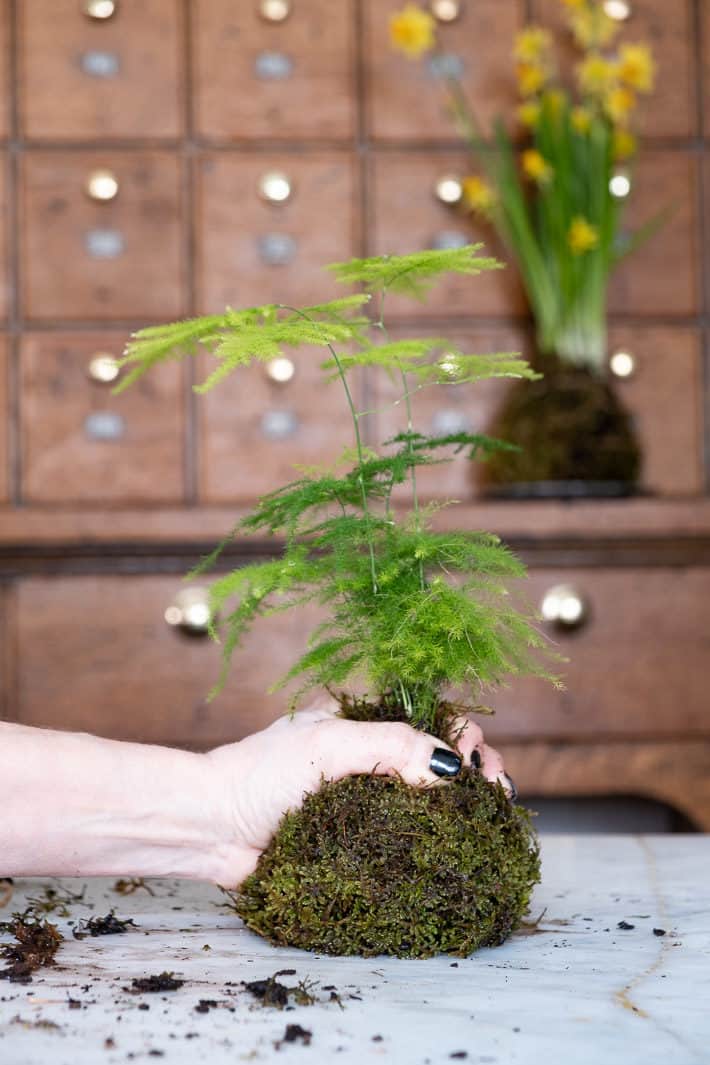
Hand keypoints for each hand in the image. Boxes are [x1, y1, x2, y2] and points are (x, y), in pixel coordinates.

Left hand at [205, 696, 513, 887]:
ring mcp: (366, 802)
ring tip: (489, 815)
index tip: (475, 759)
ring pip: (430, 801)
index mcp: (362, 726)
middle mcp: (369, 761)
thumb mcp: (329, 745)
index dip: (461, 736)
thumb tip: (451, 766)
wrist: (211, 827)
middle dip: (474, 769)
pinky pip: (407, 839)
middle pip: (438, 760)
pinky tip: (457, 846)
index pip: (428, 722)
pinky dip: (437, 840)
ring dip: (464, 805)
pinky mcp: (359, 842)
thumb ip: (390, 746)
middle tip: (494, 788)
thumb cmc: (260, 774)